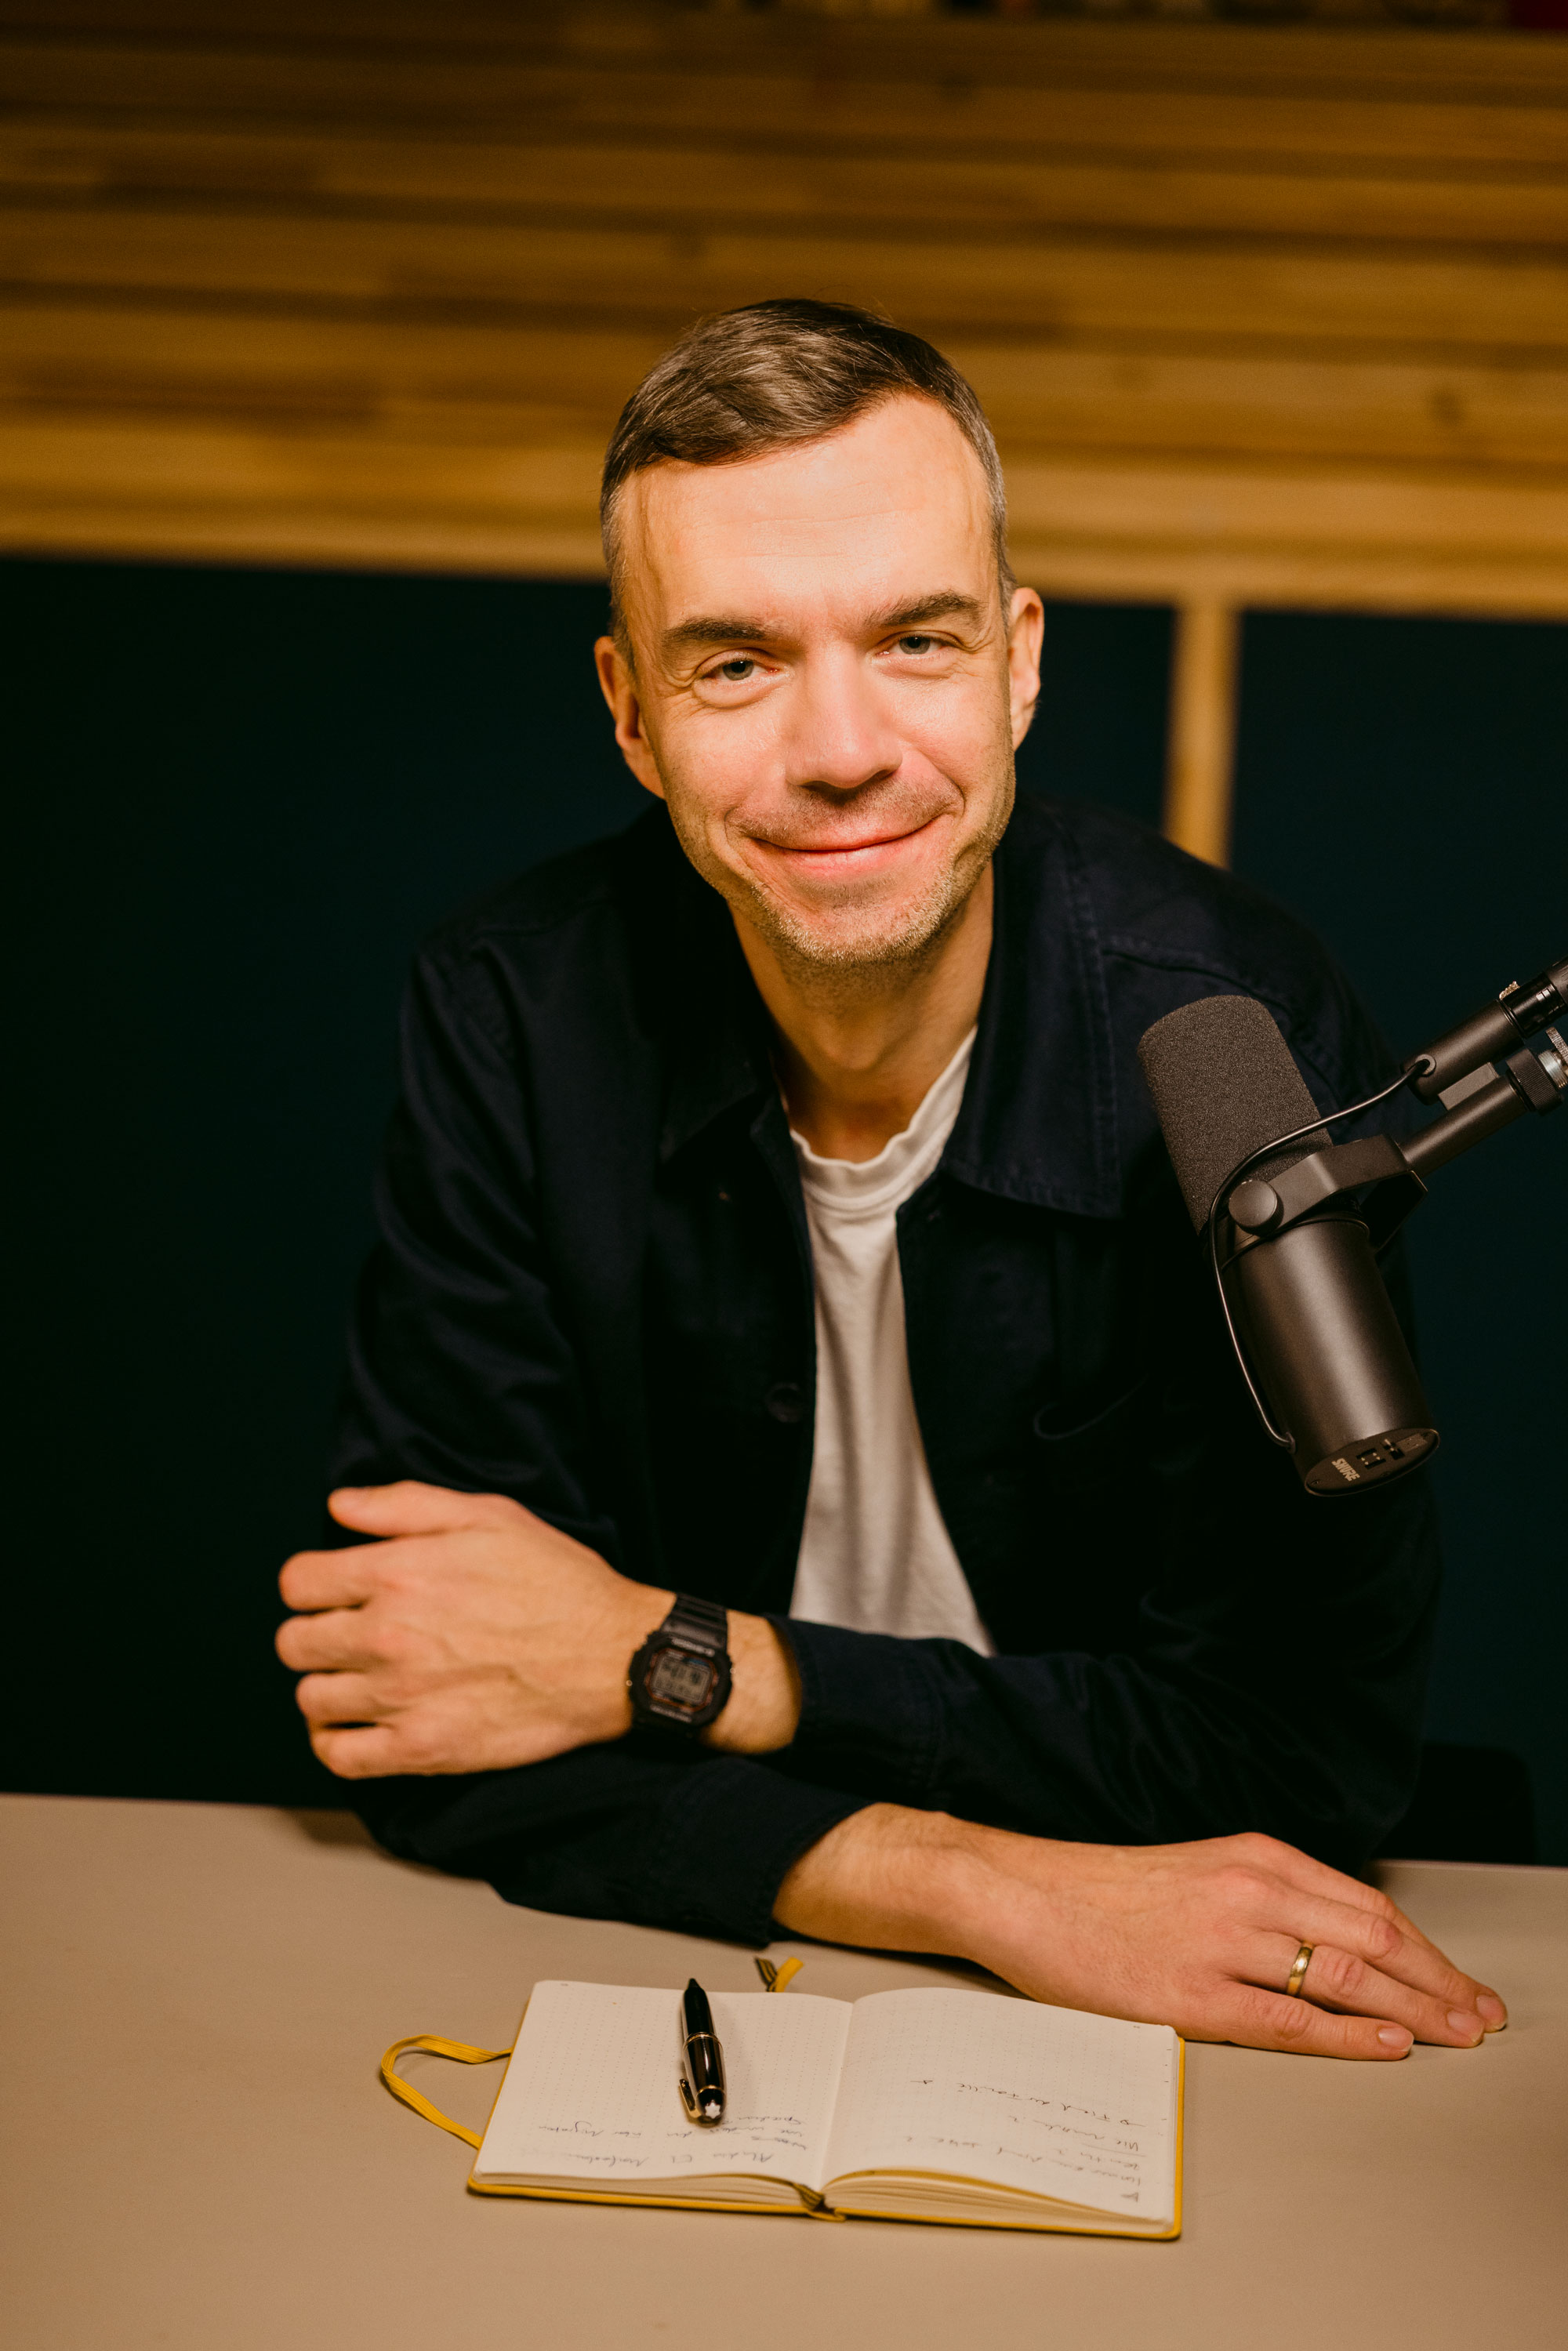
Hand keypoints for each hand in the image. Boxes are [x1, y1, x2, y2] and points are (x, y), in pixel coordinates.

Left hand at [277, 1482, 800, 1777]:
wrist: (613, 1656)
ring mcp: (401, 1697)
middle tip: (349, 1636)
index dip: (312, 1584)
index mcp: (399, 1572)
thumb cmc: (557, 1581)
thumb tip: (339, 1503)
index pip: (298, 1583)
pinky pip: (340, 1757)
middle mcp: (388, 1635)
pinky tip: (356, 1727)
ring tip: (358, 1680)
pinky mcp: (422, 1748)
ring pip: (312, 1700)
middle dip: (315, 1634)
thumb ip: (406, 1504)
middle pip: (295, 1643)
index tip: (335, 1591)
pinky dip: (335, 1743)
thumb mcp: (490, 1515)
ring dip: (327, 1687)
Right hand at [776, 1808, 1507, 2059]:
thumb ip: (1264, 1897)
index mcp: (1252, 1855)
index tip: (1462, 1982)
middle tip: (1480, 2017)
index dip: (1426, 1951)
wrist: (1018, 1890)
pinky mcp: (1186, 1991)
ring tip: (1455, 2035)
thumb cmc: (1101, 1891)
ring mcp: (1218, 1941)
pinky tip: (1384, 2043)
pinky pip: (1285, 2018)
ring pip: (1342, 1976)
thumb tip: (1337, 1942)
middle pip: (1372, 1939)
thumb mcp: (1199, 1871)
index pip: (1366, 1906)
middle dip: (1438, 1983)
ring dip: (1413, 2010)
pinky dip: (1346, 2034)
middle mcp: (1246, 1889)